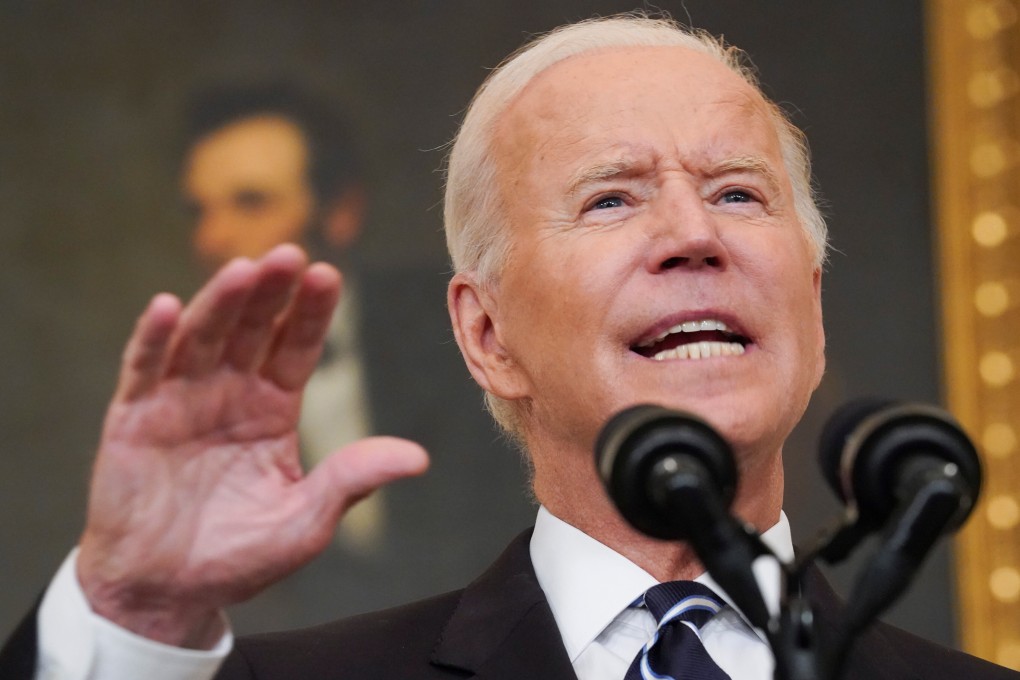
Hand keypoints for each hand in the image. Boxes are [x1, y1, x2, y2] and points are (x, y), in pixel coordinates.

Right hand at [76, 244, 428, 647]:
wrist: (167, 591)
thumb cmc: (239, 556)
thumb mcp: (306, 521)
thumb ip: (351, 481)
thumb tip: (419, 458)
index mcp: (272, 408)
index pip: (296, 348)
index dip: (310, 313)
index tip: (328, 274)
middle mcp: (228, 392)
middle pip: (252, 330)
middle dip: (271, 293)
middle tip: (290, 253)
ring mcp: (179, 399)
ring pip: (201, 337)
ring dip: (219, 303)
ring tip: (242, 270)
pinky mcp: (132, 418)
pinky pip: (143, 370)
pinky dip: (154, 339)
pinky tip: (167, 307)